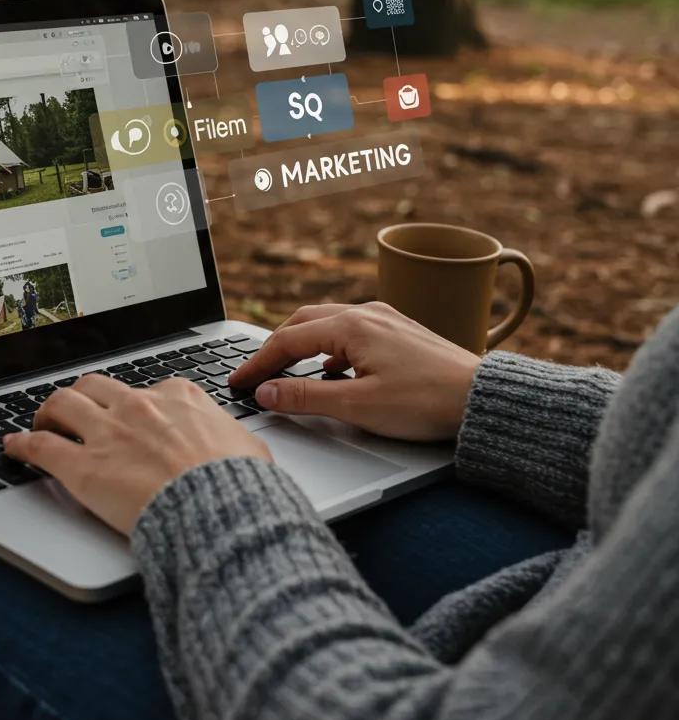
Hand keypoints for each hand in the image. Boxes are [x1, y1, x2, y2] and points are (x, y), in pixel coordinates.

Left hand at [3, 374, 270, 534]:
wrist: (221, 511)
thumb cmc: (239, 486)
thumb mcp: (247, 447)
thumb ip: (231, 437)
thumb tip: (240, 445)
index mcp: (177, 397)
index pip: (144, 388)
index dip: (131, 402)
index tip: (127, 414)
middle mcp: (138, 406)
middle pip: (95, 386)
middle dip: (82, 395)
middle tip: (75, 409)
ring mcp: (108, 433)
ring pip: (62, 404)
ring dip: (48, 411)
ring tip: (41, 421)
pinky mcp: (84, 467)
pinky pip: (40, 447)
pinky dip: (21, 444)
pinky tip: (12, 447)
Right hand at [228, 302, 479, 441]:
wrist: (481, 399)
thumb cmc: (426, 401)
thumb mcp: (357, 405)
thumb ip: (306, 398)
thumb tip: (266, 392)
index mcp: (350, 326)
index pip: (287, 341)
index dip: (257, 363)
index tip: (239, 382)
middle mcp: (366, 314)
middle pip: (303, 323)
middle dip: (275, 348)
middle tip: (256, 374)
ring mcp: (385, 319)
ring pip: (327, 324)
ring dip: (302, 346)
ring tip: (287, 371)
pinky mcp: (400, 332)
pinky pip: (351, 332)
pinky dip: (330, 349)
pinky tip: (334, 372)